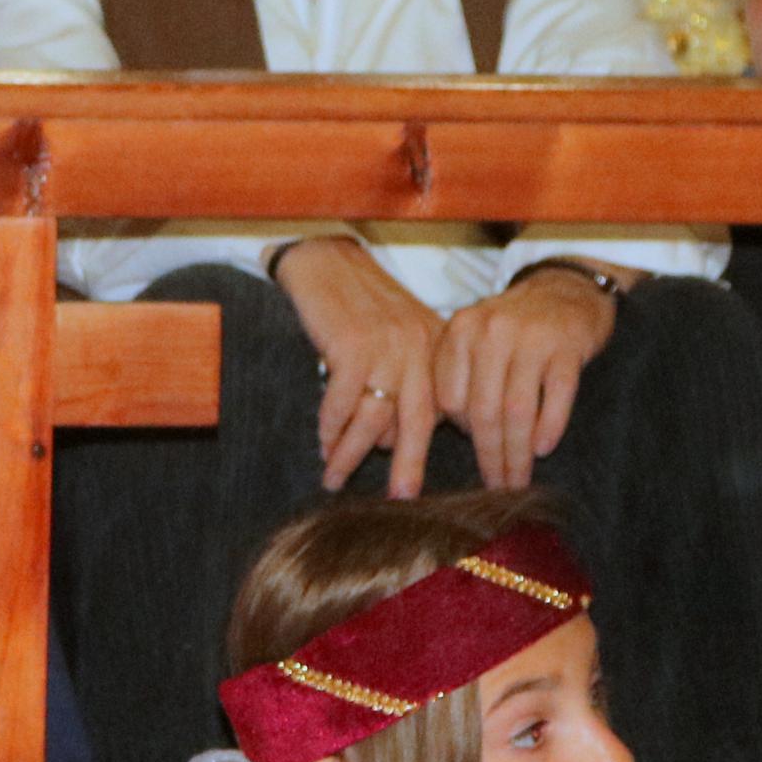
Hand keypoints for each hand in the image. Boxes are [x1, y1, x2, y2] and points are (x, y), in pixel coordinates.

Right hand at [276, 238, 451, 497]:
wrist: (326, 262)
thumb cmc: (361, 308)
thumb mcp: (398, 340)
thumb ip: (406, 385)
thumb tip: (394, 443)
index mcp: (437, 349)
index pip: (439, 410)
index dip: (428, 448)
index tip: (421, 482)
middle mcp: (419, 348)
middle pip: (418, 423)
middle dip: (408, 465)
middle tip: (400, 499)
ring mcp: (387, 347)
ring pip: (372, 418)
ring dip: (350, 454)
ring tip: (335, 479)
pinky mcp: (352, 347)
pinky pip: (340, 403)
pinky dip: (329, 428)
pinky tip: (322, 444)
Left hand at [431, 269, 615, 489]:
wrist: (567, 288)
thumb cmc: (516, 327)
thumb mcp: (477, 339)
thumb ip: (459, 376)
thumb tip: (461, 438)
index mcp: (462, 330)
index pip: (450, 399)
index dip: (462, 433)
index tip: (476, 453)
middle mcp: (493, 331)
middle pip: (484, 411)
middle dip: (490, 457)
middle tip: (498, 488)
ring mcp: (532, 337)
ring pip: (517, 411)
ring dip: (517, 454)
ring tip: (519, 481)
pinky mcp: (567, 346)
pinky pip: (556, 397)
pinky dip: (549, 427)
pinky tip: (544, 449)